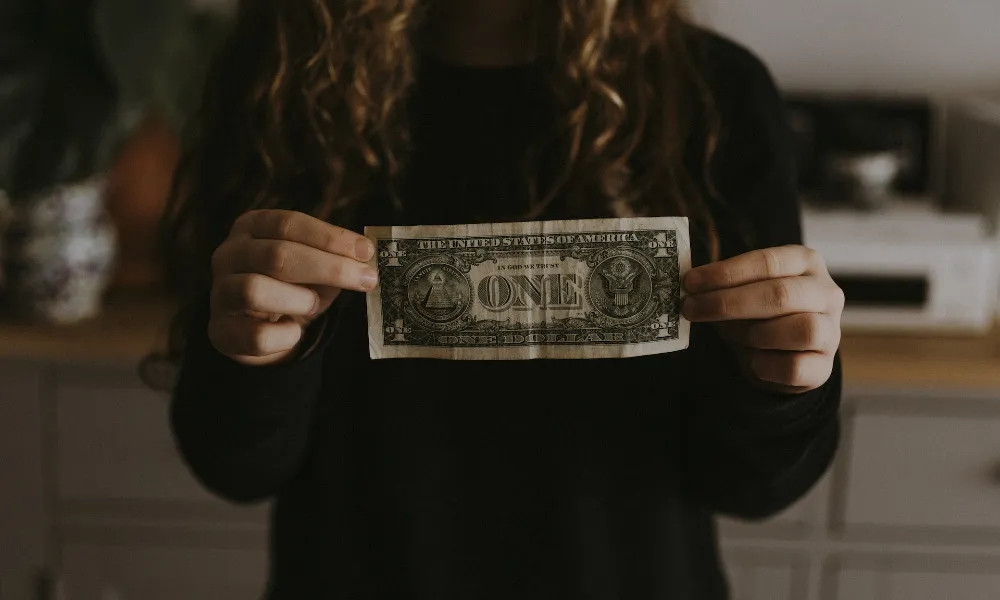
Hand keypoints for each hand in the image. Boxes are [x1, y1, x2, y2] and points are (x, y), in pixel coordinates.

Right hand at [208, 209, 377, 365]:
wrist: (261, 330)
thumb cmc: (292, 287)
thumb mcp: (314, 267)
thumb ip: (335, 259)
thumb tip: (364, 259)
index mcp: (252, 227)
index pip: (288, 223)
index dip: (330, 237)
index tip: (366, 251)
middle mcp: (228, 254)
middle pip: (277, 255)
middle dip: (329, 268)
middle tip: (366, 280)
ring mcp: (219, 292)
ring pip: (255, 291)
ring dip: (299, 299)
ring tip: (313, 305)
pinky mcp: (220, 331)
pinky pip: (256, 336)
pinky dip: (285, 336)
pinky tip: (294, 331)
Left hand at [681, 245, 843, 393]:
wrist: (778, 356)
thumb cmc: (756, 315)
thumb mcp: (740, 292)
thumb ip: (722, 286)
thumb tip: (690, 289)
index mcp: (805, 263)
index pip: (767, 262)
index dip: (726, 273)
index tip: (690, 283)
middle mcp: (826, 293)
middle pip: (780, 294)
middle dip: (728, 303)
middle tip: (692, 308)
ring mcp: (831, 331)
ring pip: (801, 329)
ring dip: (754, 334)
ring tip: (732, 336)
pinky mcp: (825, 367)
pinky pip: (796, 367)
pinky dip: (766, 365)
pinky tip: (752, 361)